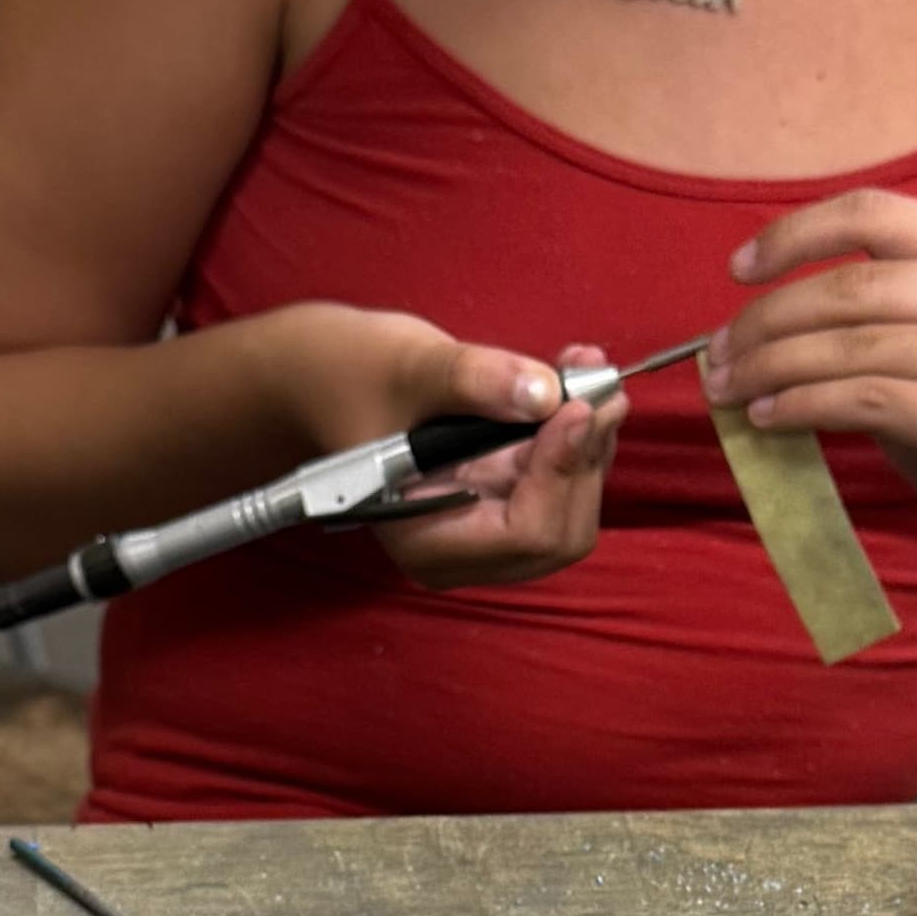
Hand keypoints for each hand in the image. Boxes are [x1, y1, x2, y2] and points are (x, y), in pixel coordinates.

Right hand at [280, 310, 624, 590]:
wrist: (319, 374)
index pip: (525, 534)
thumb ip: (472, 380)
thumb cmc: (344, 374)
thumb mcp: (404, 366)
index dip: (561, 472)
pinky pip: (558, 480)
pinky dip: (574, 434)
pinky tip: (574, 383)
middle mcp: (462, 549)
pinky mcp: (499, 496)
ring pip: (570, 506)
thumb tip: (542, 394)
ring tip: (586, 370)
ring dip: (587, 441)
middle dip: (584, 458)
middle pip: (561, 531)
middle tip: (597, 387)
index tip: (576, 408)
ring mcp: (484, 526)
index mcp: (427, 541)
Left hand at [706, 194, 916, 594]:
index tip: (739, 270)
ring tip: (727, 391)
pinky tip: (770, 420)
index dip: (796, 234)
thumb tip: (758, 328)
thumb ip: (875, 321)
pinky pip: (871, 400)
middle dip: (767, 319)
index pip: (876, 213)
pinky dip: (807, 407)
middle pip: (854, 285)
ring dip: (774, 368)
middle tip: (716, 354)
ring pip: (856, 345)